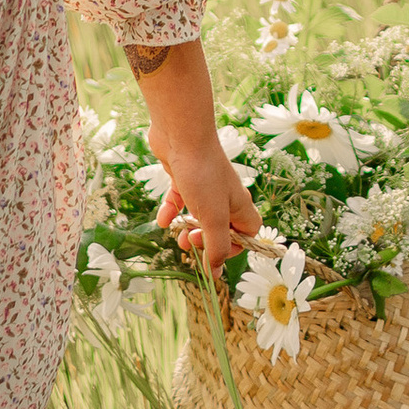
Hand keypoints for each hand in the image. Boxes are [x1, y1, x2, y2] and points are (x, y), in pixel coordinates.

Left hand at [122, 37, 260, 271]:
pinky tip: (161, 219)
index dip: (232, 247)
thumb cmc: (202, 175)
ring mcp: (204, 185)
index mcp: (239, 205)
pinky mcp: (184, 175)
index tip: (212, 253)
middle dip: (204, 240)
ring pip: (199, 214)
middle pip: (220, 226)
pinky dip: (170, 210)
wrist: (182, 134)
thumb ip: (215, 247)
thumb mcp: (213, 217)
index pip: (247, 233)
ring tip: (176, 235)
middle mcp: (225, 195)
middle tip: (190, 243)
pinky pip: (180, 199)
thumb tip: (216, 274)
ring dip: (187, 228)